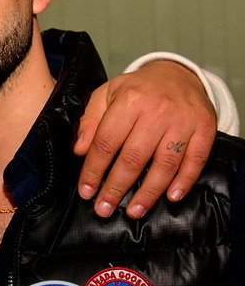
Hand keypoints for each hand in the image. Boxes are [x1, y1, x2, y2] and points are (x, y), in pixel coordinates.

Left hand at [74, 60, 216, 218]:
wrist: (177, 73)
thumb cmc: (137, 88)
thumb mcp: (107, 94)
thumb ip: (90, 120)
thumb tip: (79, 150)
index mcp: (129, 100)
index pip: (106, 142)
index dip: (94, 170)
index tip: (86, 191)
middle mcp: (157, 110)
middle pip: (133, 158)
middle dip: (116, 187)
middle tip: (104, 209)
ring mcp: (183, 120)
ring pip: (164, 164)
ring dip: (148, 193)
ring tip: (134, 211)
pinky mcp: (205, 128)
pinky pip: (195, 160)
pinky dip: (184, 181)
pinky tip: (170, 197)